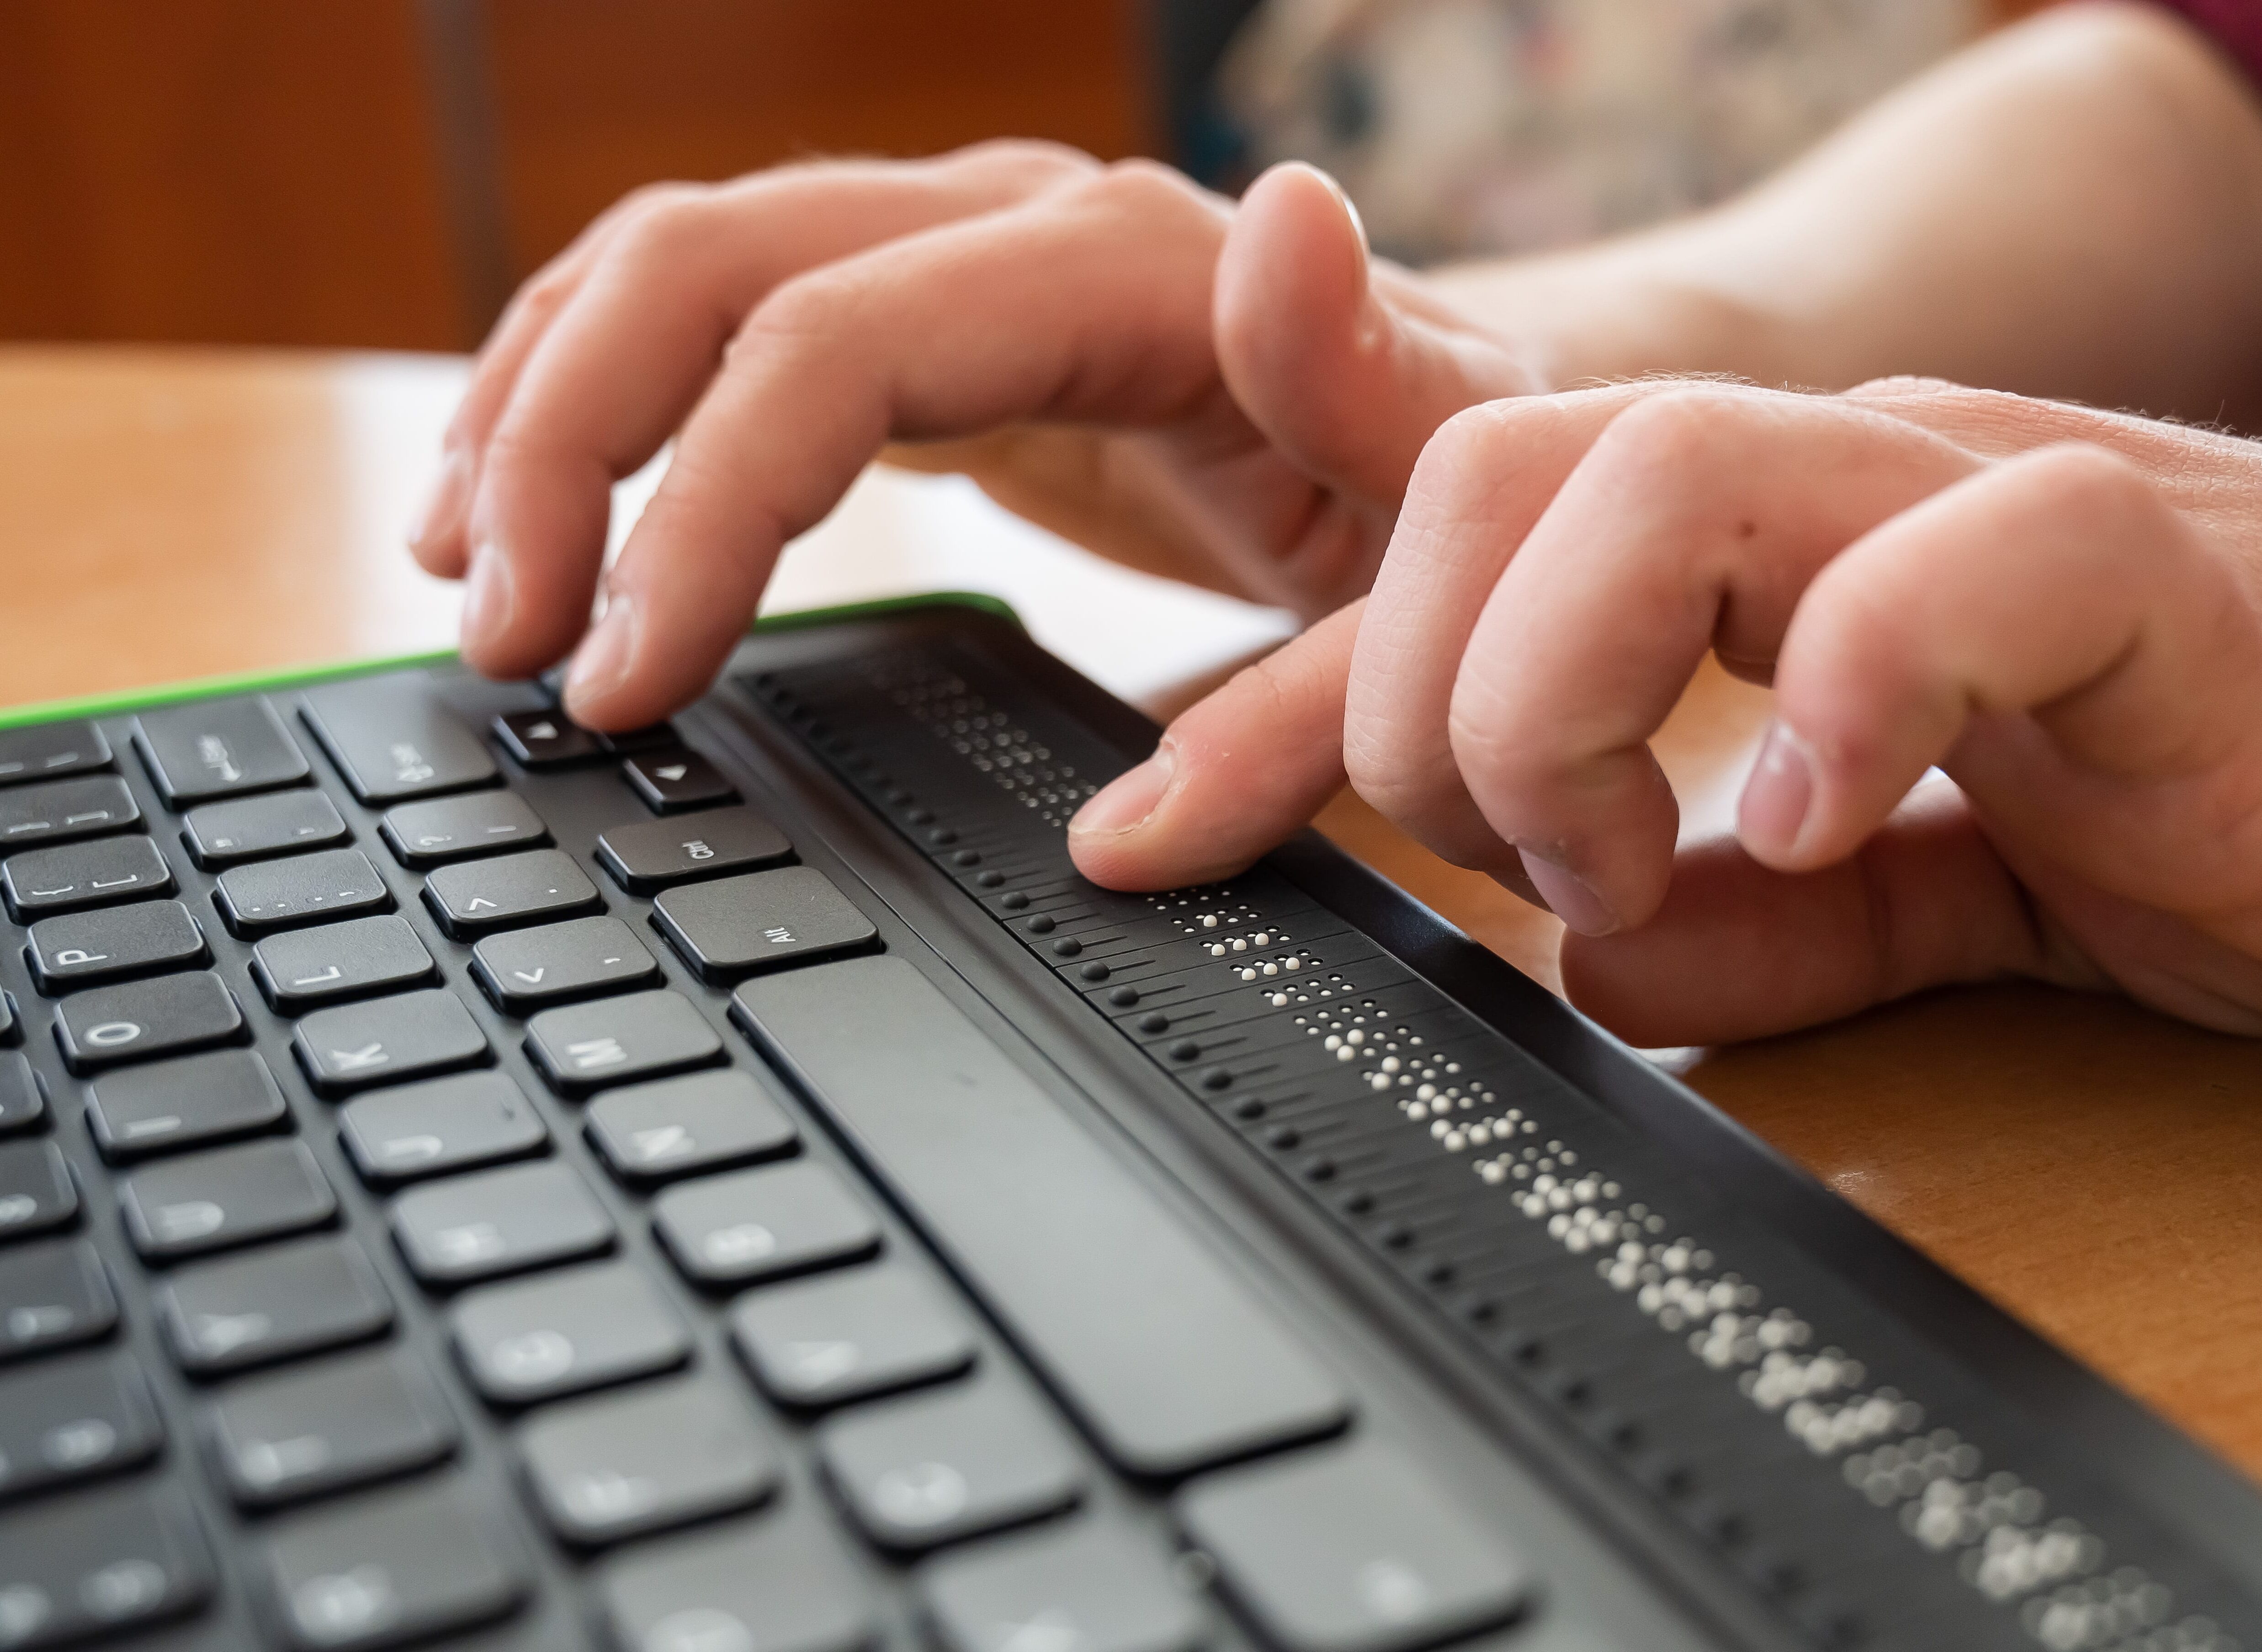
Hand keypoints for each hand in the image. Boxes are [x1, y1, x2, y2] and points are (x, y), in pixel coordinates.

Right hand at [408, 143, 1543, 728]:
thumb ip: (1315, 695)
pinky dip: (608, 398)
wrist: (1466, 408)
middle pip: (712, 265)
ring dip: (547, 403)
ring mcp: (957, 256)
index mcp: (1128, 270)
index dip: (709, 506)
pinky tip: (545, 502)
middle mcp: (1017, 223)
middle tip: (503, 639)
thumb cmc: (1453, 488)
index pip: (840, 345)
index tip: (629, 676)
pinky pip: (718, 313)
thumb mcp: (1426, 592)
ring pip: (680, 263)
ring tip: (469, 571)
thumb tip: (1129, 834)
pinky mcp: (924, 316)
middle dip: (570, 444)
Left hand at [1069, 378, 2261, 1044]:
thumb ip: (1765, 921)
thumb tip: (1600, 965)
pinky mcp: (2169, 593)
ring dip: (1568, 687)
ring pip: (1677, 466)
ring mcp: (1999, 510)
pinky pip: (1985, 555)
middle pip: (1506, 462)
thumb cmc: (2213, 804)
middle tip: (1517, 857)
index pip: (1458, 523)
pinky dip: (1850, 687)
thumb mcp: (1926, 882)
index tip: (1156, 831)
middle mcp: (1853, 489)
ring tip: (1622, 854)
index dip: (1274, 678)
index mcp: (1772, 549)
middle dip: (1426, 686)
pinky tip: (1807, 816)